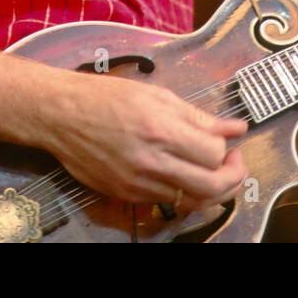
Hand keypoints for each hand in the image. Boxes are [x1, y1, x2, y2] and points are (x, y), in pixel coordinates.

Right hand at [42, 70, 248, 210]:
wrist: (61, 114)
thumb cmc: (106, 97)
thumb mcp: (156, 95)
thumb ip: (199, 116)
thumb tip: (236, 127)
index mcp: (160, 128)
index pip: (213, 152)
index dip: (227, 148)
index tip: (229, 141)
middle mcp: (150, 160)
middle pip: (210, 186)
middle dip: (233, 177)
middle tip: (234, 163)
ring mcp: (137, 182)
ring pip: (192, 201)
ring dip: (213, 190)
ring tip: (215, 172)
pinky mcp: (125, 194)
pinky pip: (167, 202)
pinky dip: (185, 194)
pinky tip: (186, 177)